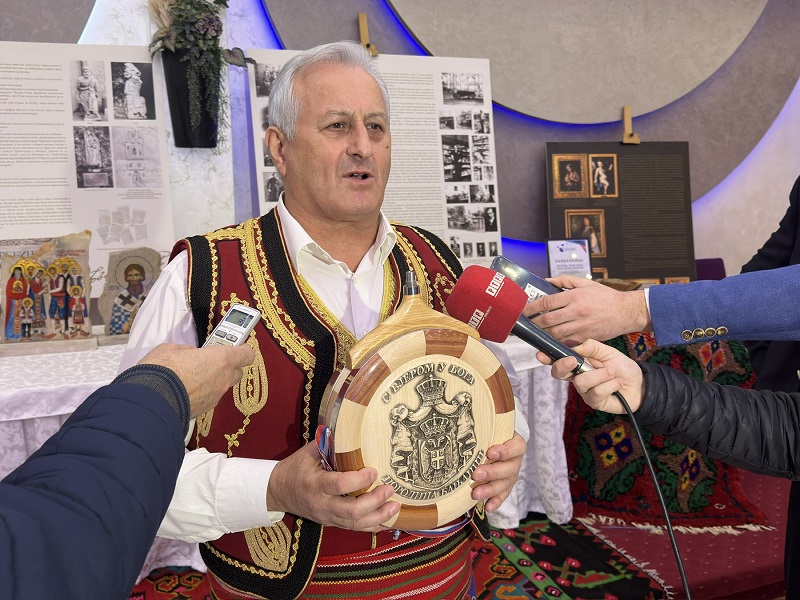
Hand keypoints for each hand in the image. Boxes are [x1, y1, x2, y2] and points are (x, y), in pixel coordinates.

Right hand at [137, 343, 254, 416]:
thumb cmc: (163, 370)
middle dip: (228, 366)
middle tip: (211, 361)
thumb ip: (188, 350)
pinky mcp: (205, 410)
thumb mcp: (172, 349)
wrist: (151, 401)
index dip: (243, 349)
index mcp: (221, 359)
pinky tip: (186, 390)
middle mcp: (223, 379)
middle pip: (237, 371)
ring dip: (214, 380)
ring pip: (222, 385)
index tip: (236, 346)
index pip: (247, 354)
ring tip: (193, 376)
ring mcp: (215, 396)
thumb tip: (190, 354)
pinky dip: (203, 393)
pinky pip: (210, 397)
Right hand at [267, 442, 399, 531]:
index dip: (359, 480)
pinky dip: (373, 526)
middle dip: (374, 501)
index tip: (374, 470)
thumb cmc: (296, 468)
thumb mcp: (308, 452)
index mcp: (314, 483)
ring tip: (395, 506)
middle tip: (389, 489)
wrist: (278, 492)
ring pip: (355, 524)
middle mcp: (321, 504)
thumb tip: (350, 427)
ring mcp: (327, 517)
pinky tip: (388, 521)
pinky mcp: (332, 523)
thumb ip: (329, 442)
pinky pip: (354, 529)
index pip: (340, 485)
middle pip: (351, 511)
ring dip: (378, 516)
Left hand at [471, 432, 525, 511]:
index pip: (515, 447)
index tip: (490, 452)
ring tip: (476, 494)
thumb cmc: (494, 433)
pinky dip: (496, 501)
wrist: (499, 441)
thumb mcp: (492, 428)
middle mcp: (515, 460)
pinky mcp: (506, 485)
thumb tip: (463, 424)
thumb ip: (485, 429)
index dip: (504, 451)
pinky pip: (503, 495)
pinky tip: (488, 507)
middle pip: (508, 469)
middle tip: (476, 474)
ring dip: (490, 490)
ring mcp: (512, 474)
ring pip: (505, 484)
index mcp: (516, 444)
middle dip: (492, 473)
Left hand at [523, 275, 650, 343]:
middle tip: (525, 323)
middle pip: (547, 320)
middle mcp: (576, 312)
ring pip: (555, 334)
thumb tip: (546, 280)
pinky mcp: (586, 338)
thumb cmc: (605, 297)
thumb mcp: (585, 283)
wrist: (626, 312)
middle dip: (534, 323)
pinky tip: (549, 340)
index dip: (531, 307)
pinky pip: (566, 342)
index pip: (547, 302)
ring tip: (534, 332)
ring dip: (542, 334)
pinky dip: (556, 342)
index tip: (523, 310)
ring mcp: (581, 327)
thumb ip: (564, 280)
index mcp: (575, 297)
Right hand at [535, 339, 644, 413]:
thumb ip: (592, 347)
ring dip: (600, 375)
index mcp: (578, 362)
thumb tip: (576, 348)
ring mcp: (584, 390)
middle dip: (563, 366)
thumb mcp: (608, 351)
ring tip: (612, 373)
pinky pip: (595, 392)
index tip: (541, 355)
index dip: (547, 357)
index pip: (558, 359)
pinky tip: (616, 384)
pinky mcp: (593, 401)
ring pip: (580, 382)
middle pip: (558, 373)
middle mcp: (577, 376)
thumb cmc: (622, 367)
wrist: (639, 384)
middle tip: (574, 361)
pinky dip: (609, 385)